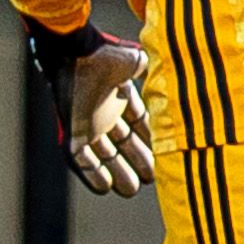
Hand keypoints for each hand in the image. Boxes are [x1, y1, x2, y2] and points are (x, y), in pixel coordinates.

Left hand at [45, 35, 156, 197]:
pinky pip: (81, 159)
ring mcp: (87, 124)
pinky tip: (105, 188)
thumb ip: (151, 69)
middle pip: (123, 143)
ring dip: (117, 172)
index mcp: (120, 95)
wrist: (75, 52)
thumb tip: (172, 73)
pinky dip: (92, 174)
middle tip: (151, 179)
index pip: (138, 122)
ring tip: (131, 190)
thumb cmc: (104, 54)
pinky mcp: (71, 132)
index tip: (165, 154)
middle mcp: (104, 111)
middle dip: (137, 161)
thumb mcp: (135, 62)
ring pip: (104, 155)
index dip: (150, 139)